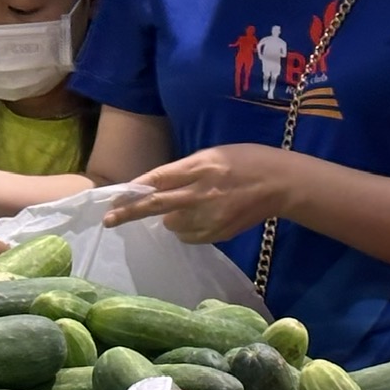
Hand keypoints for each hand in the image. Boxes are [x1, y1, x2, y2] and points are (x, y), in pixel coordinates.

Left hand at [107, 145, 289, 243]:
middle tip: (109, 220)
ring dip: (169, 217)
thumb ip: (185, 169)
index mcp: (201, 167)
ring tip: (187, 205)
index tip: (114, 198)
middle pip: (156, 205)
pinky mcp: (218, 233)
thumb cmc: (246, 159)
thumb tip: (157, 188)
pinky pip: (189, 236)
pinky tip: (201, 216)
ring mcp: (210, 216)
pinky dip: (187, 228)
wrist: (280, 183)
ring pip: (172, 224)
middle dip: (129, 213)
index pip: (158, 179)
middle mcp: (202, 193)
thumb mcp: (214, 154)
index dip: (134, 189)